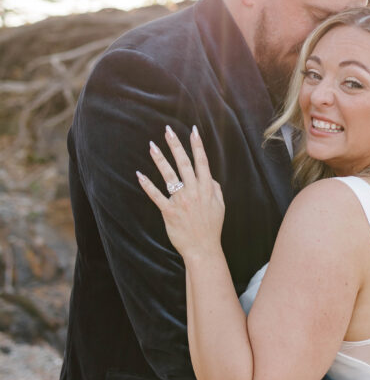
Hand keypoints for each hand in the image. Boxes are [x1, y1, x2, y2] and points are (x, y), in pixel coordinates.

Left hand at [136, 125, 224, 259]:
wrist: (203, 248)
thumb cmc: (212, 227)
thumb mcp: (220, 206)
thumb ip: (216, 188)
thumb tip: (210, 176)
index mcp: (207, 188)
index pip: (202, 162)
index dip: (198, 146)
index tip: (193, 131)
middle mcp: (194, 192)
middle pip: (184, 163)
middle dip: (176, 145)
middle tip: (168, 130)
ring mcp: (181, 201)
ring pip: (169, 175)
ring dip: (160, 159)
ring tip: (152, 146)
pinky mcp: (169, 212)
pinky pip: (156, 195)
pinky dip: (147, 185)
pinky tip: (139, 175)